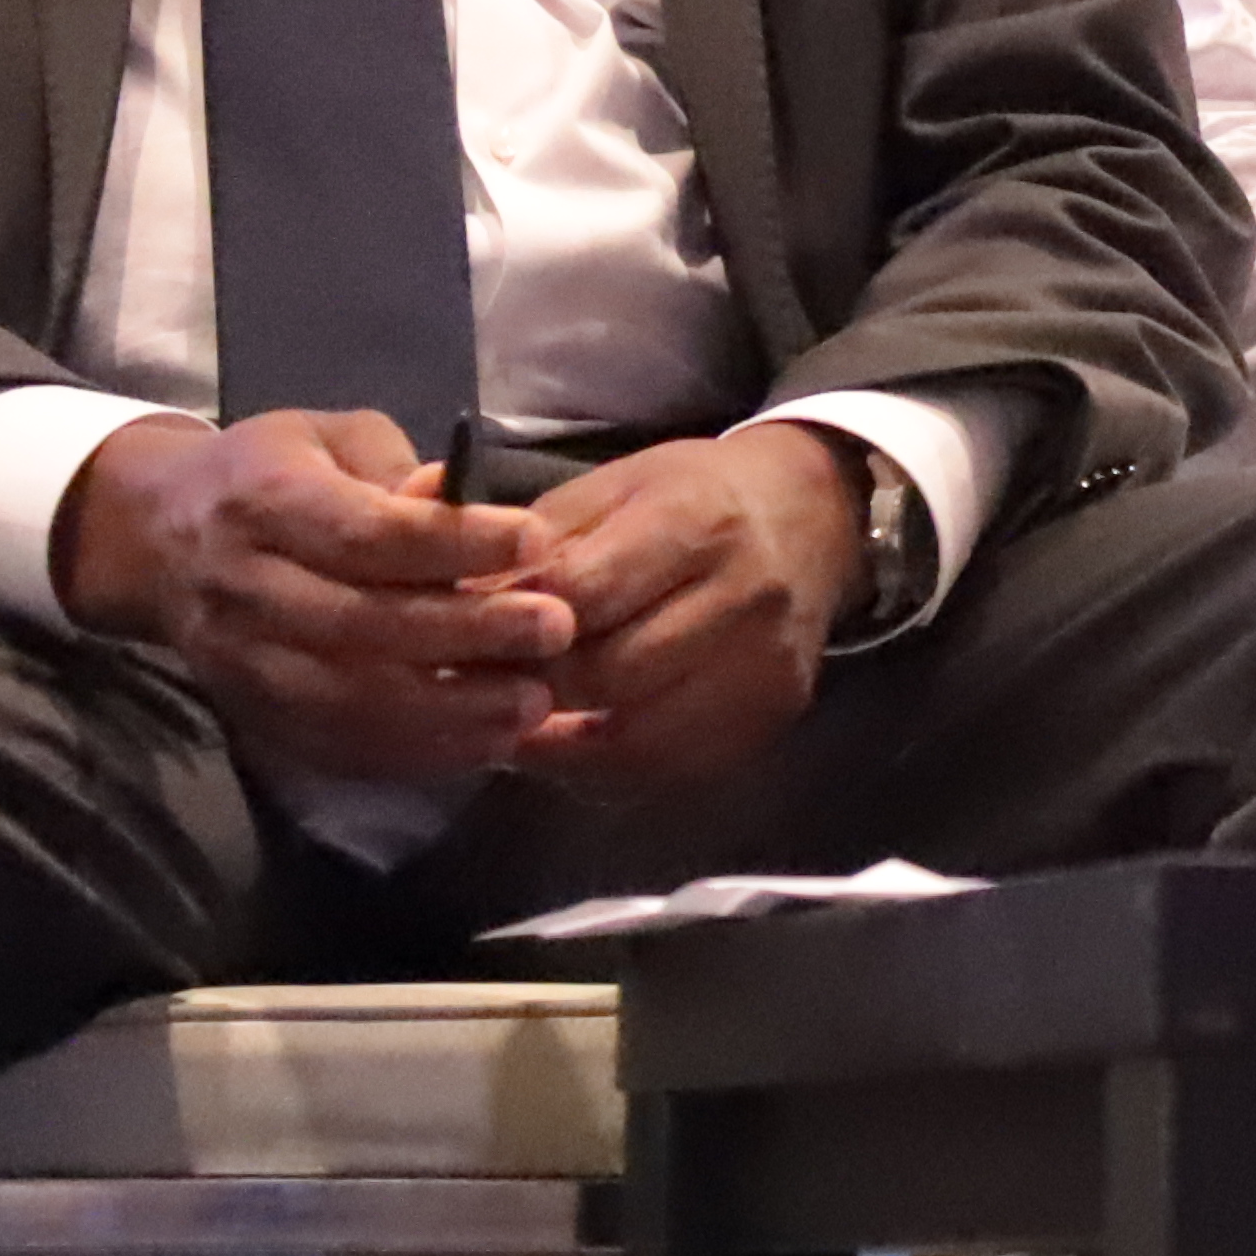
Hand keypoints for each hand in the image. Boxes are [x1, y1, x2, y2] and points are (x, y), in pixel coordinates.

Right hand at [54, 409, 569, 779]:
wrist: (158, 541)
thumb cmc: (268, 474)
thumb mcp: (328, 437)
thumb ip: (396, 467)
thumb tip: (462, 501)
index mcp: (263, 504)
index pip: (362, 534)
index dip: (452, 543)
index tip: (535, 543)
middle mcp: (244, 589)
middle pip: (361, 624)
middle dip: (468, 633)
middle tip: (555, 630)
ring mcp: (242, 665)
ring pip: (350, 701)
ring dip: (450, 711)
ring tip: (533, 702)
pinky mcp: (253, 716)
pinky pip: (339, 747)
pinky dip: (416, 753)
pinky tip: (485, 742)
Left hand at [492, 426, 872, 803]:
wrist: (810, 518)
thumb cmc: (690, 496)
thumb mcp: (610, 488)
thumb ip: (532, 545)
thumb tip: (445, 600)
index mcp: (694, 520)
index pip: (583, 594)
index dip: (512, 627)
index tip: (464, 642)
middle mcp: (743, 595)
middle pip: (609, 674)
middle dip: (531, 688)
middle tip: (477, 693)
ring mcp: (766, 664)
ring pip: (639, 738)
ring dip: (562, 744)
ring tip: (514, 725)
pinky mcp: (776, 713)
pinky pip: (674, 766)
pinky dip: (610, 768)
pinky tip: (574, 745)